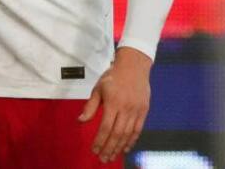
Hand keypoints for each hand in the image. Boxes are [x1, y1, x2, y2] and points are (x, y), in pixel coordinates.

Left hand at [80, 47, 151, 162]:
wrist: (134, 67)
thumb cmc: (112, 77)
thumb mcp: (98, 89)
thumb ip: (90, 106)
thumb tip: (80, 121)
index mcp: (113, 103)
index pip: (106, 127)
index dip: (100, 141)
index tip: (94, 150)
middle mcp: (126, 108)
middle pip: (117, 134)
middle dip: (109, 148)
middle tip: (103, 159)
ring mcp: (137, 110)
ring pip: (128, 134)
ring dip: (119, 147)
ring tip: (112, 156)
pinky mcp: (144, 111)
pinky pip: (138, 130)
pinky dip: (131, 140)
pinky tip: (125, 148)